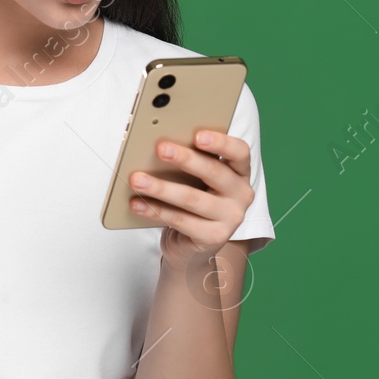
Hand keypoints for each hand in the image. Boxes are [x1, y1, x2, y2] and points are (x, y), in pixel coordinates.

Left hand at [127, 129, 253, 269]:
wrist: (193, 243)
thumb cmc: (194, 198)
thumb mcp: (197, 178)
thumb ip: (189, 161)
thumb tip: (161, 146)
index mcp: (240, 171)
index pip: (239, 152)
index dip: (220, 142)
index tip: (197, 135)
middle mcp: (241, 194)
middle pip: (214, 172)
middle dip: (185, 159)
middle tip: (161, 149)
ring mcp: (231, 217)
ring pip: (192, 198)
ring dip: (161, 187)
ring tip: (137, 179)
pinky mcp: (214, 237)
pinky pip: (180, 221)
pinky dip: (155, 210)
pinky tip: (137, 203)